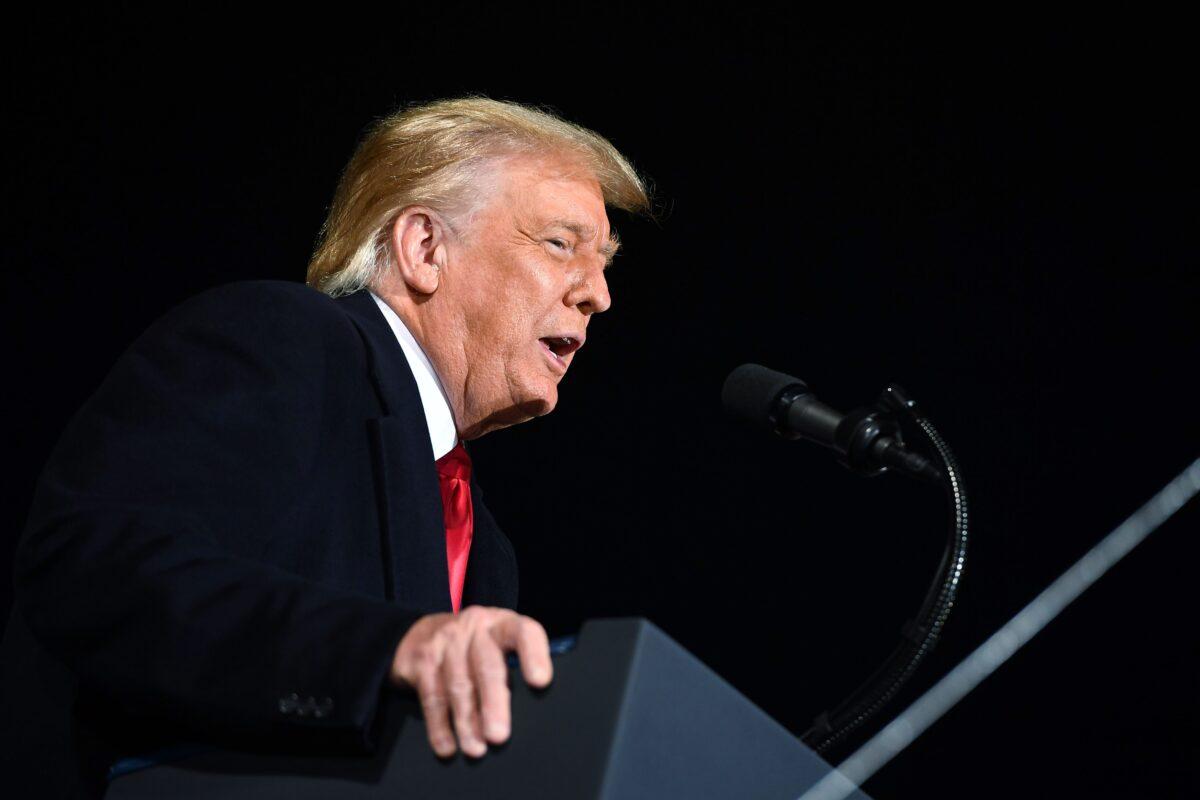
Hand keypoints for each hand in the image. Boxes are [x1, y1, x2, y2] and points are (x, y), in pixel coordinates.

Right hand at [390, 606, 552, 758]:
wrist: (422, 632)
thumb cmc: (474, 648)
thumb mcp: (497, 646)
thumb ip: (513, 668)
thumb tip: (531, 712)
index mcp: (502, 624)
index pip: (523, 633)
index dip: (534, 655)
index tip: (540, 681)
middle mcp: (475, 628)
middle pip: (487, 665)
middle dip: (494, 703)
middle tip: (499, 735)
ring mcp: (446, 640)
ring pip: (459, 685)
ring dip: (467, 721)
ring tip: (476, 749)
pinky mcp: (422, 658)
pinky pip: (432, 696)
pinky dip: (439, 725)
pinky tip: (447, 745)